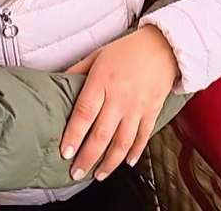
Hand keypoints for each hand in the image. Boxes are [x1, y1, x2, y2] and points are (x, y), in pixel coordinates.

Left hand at [59, 24, 178, 181]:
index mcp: (102, 81)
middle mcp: (119, 97)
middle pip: (102, 134)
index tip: (65, 153)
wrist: (164, 46)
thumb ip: (77, 70)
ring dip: (109, 162)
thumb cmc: (128, 49)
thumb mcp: (97, 55)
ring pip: (122, 142)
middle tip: (76, 172)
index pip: (84, 113)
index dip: (74, 135)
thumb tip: (56, 80)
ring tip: (98, 175)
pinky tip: (126, 162)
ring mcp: (137, 107)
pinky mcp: (152, 111)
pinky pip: (143, 137)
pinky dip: (135, 152)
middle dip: (88, 158)